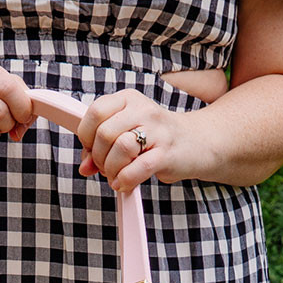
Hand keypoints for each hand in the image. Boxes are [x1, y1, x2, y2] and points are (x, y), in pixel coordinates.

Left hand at [76, 89, 200, 192]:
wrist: (197, 143)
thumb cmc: (156, 139)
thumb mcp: (126, 134)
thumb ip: (101, 147)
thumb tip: (84, 167)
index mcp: (128, 99)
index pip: (95, 112)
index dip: (87, 136)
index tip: (92, 149)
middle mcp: (143, 110)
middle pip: (104, 133)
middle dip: (99, 157)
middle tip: (105, 167)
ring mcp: (157, 130)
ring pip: (120, 149)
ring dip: (111, 169)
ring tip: (116, 175)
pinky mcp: (166, 153)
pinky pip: (137, 168)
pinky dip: (124, 180)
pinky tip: (123, 183)